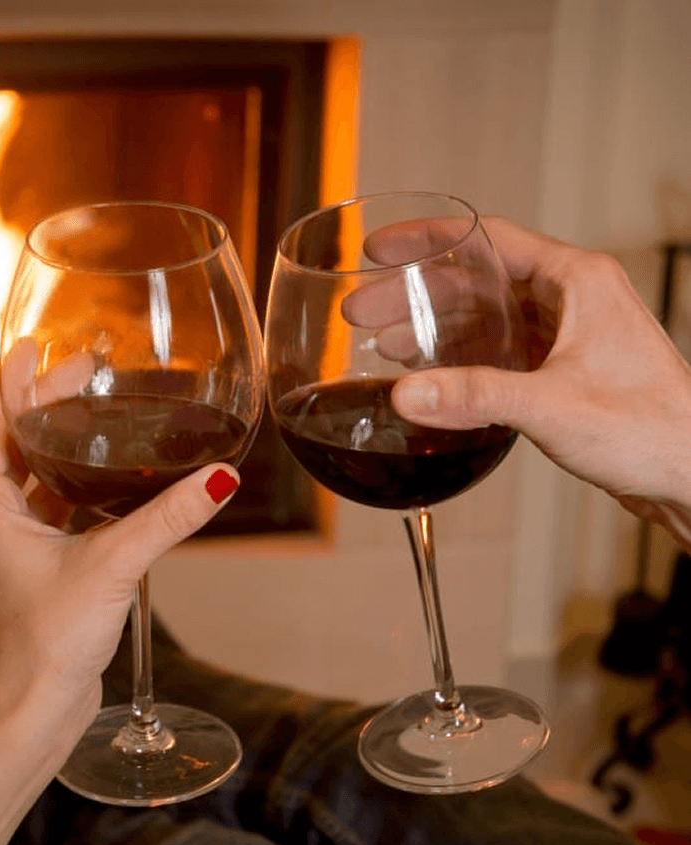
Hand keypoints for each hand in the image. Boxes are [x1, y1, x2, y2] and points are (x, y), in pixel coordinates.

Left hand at [0, 369, 239, 736]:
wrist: (36, 706)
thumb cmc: (50, 640)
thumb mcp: (113, 563)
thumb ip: (168, 517)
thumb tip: (221, 477)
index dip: (10, 377)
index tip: (32, 343)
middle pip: (4, 437)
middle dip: (37, 399)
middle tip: (79, 368)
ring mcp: (8, 540)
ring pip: (24, 470)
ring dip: (50, 436)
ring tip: (87, 405)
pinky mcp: (33, 560)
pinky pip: (44, 502)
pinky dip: (66, 477)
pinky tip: (101, 470)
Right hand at [349, 218, 690, 547]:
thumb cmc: (654, 430)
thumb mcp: (554, 406)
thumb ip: (477, 396)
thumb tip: (409, 392)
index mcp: (576, 282)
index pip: (488, 239)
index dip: (427, 240)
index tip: (380, 249)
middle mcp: (570, 299)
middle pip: (475, 281)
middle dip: (415, 294)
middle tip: (363, 311)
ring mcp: (565, 334)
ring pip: (484, 316)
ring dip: (433, 327)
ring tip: (383, 344)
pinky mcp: (560, 369)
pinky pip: (497, 349)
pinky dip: (459, 356)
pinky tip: (429, 372)